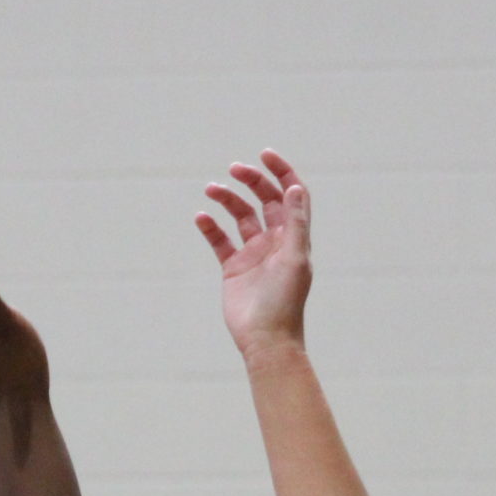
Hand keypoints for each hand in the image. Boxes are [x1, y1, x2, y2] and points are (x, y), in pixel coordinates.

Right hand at [196, 149, 311, 359]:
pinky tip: (201, 218)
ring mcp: (254, 254)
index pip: (291, 195)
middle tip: (234, 169)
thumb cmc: (285, 302)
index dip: (281, 172)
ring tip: (211, 190)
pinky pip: (220, 240)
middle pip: (265, 200)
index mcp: (294, 237)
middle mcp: (275, 241)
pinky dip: (210, 227)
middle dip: (251, 180)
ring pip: (240, 216)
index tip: (264, 155)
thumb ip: (295, 222)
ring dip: (227, 200)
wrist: (266, 340)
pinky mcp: (234, 268)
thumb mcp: (294, 258)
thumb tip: (294, 187)